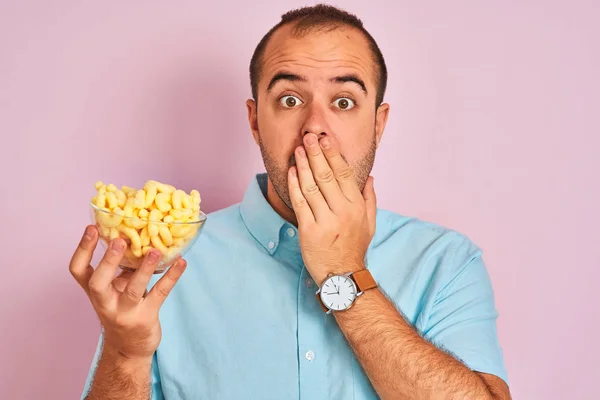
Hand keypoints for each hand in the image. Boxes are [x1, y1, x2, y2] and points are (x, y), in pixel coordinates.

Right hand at [69, 225, 186, 359]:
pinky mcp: (145, 318)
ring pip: (133, 289)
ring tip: (155, 250)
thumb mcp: (115, 289)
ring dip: (145, 269)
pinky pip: (159, 294)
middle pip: (97, 282)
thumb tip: (135, 237)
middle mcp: (105, 303)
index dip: (83, 249)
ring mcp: (124, 312)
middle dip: (108, 261)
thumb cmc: (122, 310)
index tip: (92, 228)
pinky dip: (172, 276)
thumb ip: (121, 268)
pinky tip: (181, 262)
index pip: (77, 270)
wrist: (128, 348)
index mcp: (94, 292)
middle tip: (119, 240)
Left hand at [287, 133, 376, 284]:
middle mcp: (342, 211)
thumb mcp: (369, 223)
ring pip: (311, 186)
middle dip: (316, 153)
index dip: (333, 154)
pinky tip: (291, 172)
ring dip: (303, 165)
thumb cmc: (355, 247)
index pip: (344, 174)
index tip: (326, 139)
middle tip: (308, 137)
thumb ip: (369, 199)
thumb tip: (370, 177)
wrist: (342, 275)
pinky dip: (295, 185)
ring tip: (298, 150)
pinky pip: (300, 202)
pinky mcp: (309, 230)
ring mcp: (325, 220)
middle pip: (326, 175)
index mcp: (356, 206)